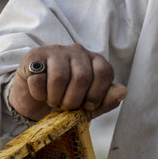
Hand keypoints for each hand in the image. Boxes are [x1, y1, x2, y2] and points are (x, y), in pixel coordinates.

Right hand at [8, 44, 126, 120]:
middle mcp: (77, 51)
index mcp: (94, 60)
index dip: (98, 94)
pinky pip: (38, 79)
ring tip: (53, 101)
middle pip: (82, 77)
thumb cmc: (67, 100)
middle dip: (74, 100)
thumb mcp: (89, 105)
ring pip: (59, 77)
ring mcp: (55, 51)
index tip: (88, 106)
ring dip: (55, 98)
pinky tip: (40, 94)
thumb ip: (107, 100)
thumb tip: (123, 91)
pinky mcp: (34, 56)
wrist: (37, 101)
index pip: (104, 72)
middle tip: (66, 107)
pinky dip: (39, 95)